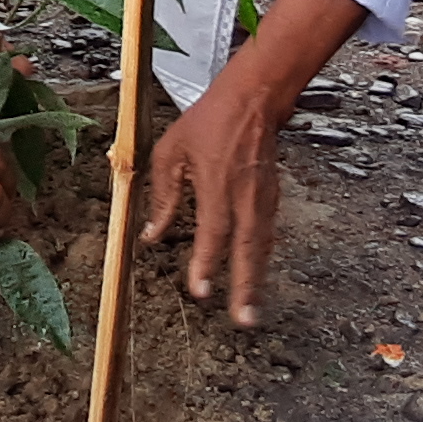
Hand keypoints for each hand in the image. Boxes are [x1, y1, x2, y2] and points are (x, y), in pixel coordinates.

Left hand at [141, 0, 366, 326]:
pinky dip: (260, 260)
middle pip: (246, 251)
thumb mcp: (172, 151)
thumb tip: (151, 233)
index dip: (206, 263)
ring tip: (251, 313)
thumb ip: (162, 194)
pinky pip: (265, 236)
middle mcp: (244, 197)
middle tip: (243, 321)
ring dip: (256, 281)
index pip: (212, 232)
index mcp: (218, 184)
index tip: (200, 291)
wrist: (253, 100)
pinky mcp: (271, 199)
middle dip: (245, 288)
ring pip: (260, 247)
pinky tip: (255, 279)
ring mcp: (262, 199)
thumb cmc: (208, 122)